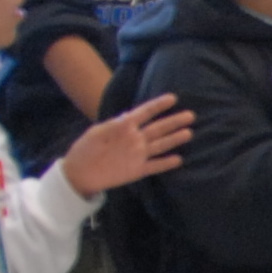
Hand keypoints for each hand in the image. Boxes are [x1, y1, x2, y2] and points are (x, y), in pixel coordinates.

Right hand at [58, 92, 192, 193]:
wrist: (79, 173)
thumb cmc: (85, 149)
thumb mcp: (97, 130)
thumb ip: (115, 123)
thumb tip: (128, 116)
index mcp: (122, 126)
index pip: (146, 112)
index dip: (160, 104)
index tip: (174, 98)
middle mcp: (134, 139)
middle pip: (159, 128)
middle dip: (176, 121)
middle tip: (192, 116)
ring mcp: (138, 155)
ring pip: (162, 145)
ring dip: (176, 139)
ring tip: (190, 133)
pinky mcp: (138, 171)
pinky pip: (157, 166)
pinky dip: (168, 163)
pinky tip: (179, 159)